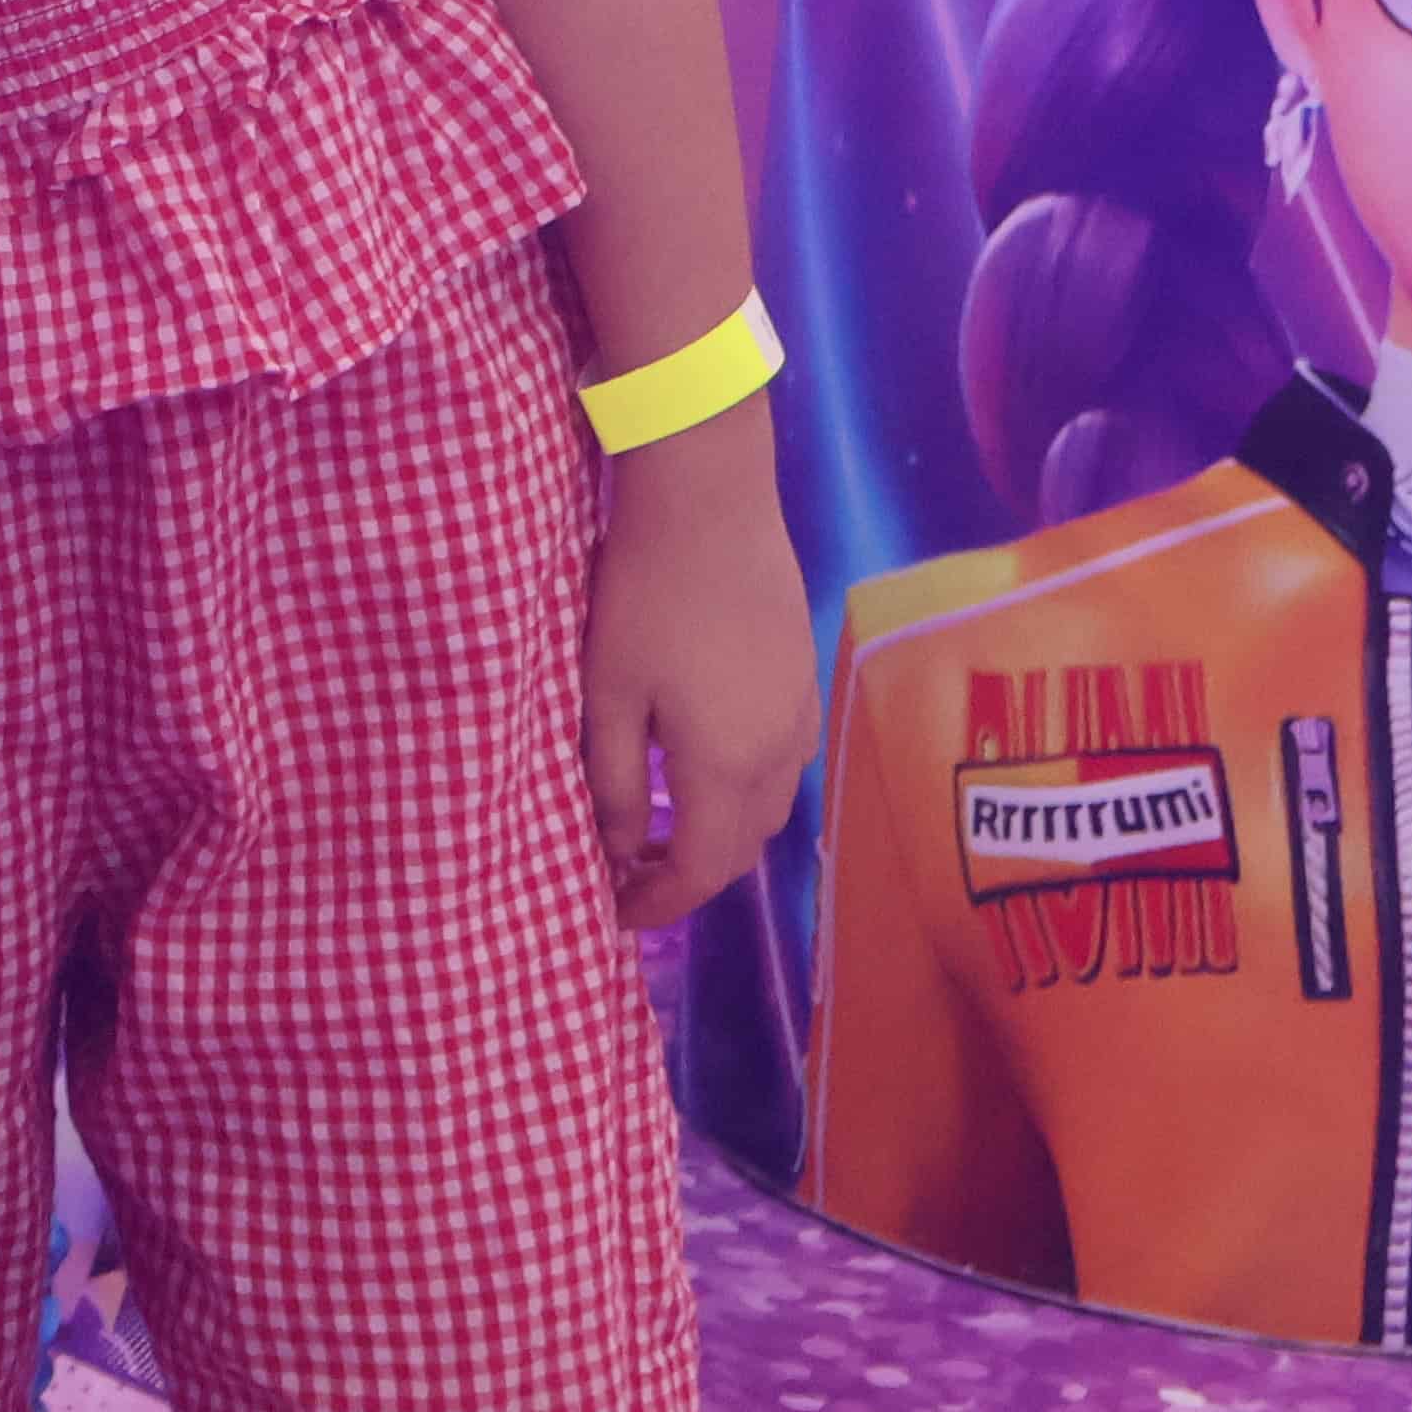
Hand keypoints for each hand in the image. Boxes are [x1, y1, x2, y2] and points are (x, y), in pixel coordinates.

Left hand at [580, 405, 818, 932]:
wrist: (710, 498)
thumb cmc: (645, 594)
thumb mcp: (607, 692)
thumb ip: (611, 780)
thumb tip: (619, 847)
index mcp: (726, 766)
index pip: (702, 869)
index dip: (660, 903)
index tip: (617, 912)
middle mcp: (777, 754)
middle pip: (742, 849)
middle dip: (689, 875)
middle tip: (631, 874)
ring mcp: (800, 714)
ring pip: (766, 809)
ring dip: (719, 833)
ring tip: (660, 827)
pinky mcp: (804, 677)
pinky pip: (779, 764)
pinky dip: (741, 790)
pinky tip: (700, 765)